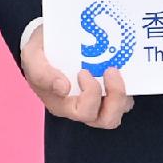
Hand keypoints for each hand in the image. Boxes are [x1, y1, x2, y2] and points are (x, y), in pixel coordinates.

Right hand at [18, 18, 132, 127]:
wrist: (46, 42)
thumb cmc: (39, 53)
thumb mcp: (32, 58)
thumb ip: (42, 73)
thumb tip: (64, 88)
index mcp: (63, 105)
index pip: (84, 113)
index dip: (91, 95)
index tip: (84, 71)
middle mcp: (82, 107)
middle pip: (108, 119)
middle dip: (116, 97)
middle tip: (111, 70)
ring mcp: (98, 99)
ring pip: (120, 109)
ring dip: (124, 91)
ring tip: (116, 68)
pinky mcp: (109, 88)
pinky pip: (126, 94)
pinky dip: (130, 83)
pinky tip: (125, 63)